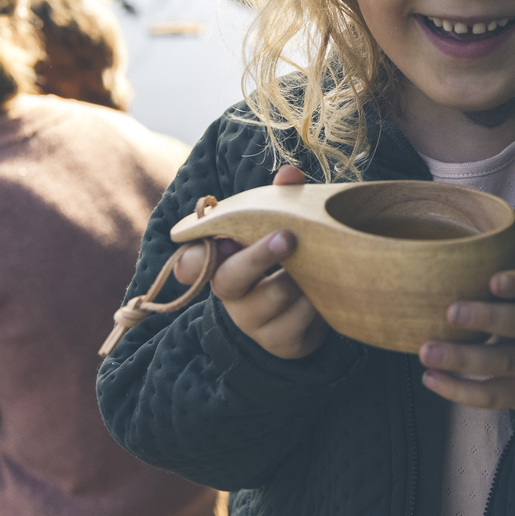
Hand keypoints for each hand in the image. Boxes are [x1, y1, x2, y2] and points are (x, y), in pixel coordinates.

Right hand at [171, 165, 325, 359]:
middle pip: (231, 278)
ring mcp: (252, 321)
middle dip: (259, 256)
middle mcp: (228, 293)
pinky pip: (302, 317)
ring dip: (301, 275)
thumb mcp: (275, 230)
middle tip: (287, 236)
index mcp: (219, 262)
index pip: (189, 263)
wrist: (300, 316)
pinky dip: (318, 298)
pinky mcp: (279, 342)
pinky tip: (324, 289)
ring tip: (318, 261)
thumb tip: (290, 174)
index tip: (220, 242)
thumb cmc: (281, 261)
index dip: (194, 258)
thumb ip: (279, 200)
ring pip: (275, 295)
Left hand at [420, 267, 514, 417]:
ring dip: (462, 357)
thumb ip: (506, 285)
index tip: (494, 281)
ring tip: (427, 352)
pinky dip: (459, 390)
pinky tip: (432, 379)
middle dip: (486, 318)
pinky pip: (492, 395)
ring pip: (503, 361)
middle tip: (451, 313)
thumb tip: (440, 272)